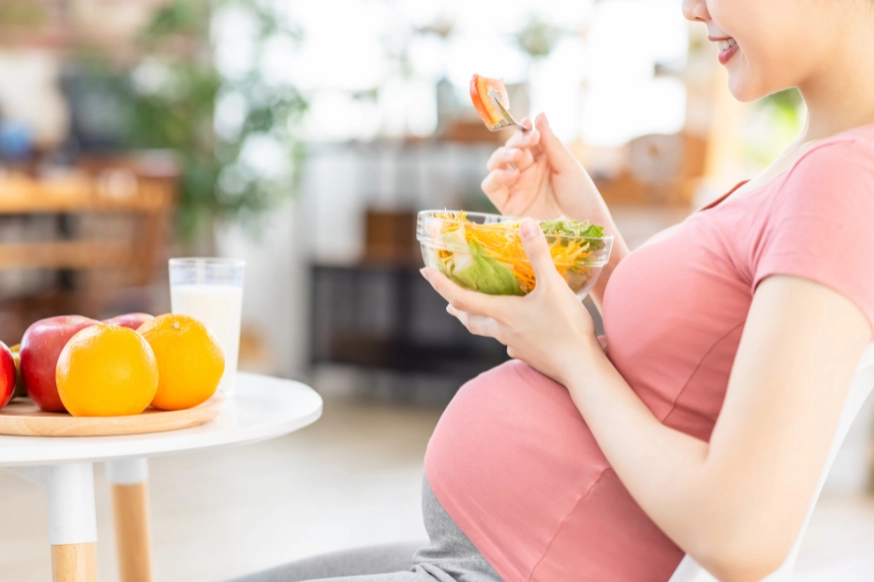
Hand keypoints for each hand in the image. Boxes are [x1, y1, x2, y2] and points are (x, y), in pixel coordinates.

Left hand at [420, 218, 600, 385]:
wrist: (582, 368)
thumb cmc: (566, 327)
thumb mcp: (553, 286)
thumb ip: (538, 255)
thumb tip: (525, 224)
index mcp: (503, 313)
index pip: (462, 297)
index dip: (441, 284)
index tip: (425, 272)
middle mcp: (502, 331)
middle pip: (471, 320)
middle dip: (457, 308)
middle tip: (448, 301)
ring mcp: (515, 346)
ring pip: (490, 332)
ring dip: (479, 321)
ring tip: (476, 314)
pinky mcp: (529, 356)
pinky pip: (511, 343)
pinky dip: (507, 333)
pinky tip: (518, 331)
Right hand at [482, 113, 612, 227]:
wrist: (586, 229)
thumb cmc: (583, 198)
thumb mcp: (568, 166)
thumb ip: (551, 143)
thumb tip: (538, 115)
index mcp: (543, 160)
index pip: (525, 139)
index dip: (523, 130)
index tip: (528, 125)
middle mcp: (527, 172)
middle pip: (509, 149)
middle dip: (514, 141)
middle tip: (527, 141)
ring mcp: (517, 188)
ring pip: (495, 165)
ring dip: (501, 156)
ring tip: (517, 156)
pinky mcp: (509, 206)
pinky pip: (491, 187)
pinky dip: (495, 177)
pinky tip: (511, 174)